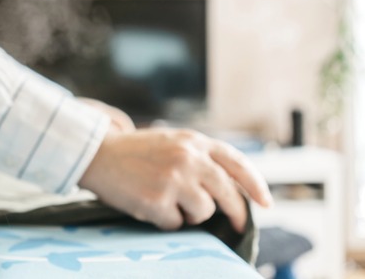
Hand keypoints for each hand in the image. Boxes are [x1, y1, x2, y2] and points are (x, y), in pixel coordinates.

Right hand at [78, 126, 272, 232]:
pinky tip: (149, 203)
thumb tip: (230, 188)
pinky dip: (166, 219)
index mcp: (194, 141)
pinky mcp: (157, 200)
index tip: (265, 203)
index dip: (255, 185)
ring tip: (167, 199)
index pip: (236, 163)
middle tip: (235, 223)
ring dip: (190, 213)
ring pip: (204, 212)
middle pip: (227, 193)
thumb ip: (200, 156)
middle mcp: (188, 158)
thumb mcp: (172, 142)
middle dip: (235, 212)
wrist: (98, 154)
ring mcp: (173, 180)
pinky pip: (176, 223)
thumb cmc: (136, 151)